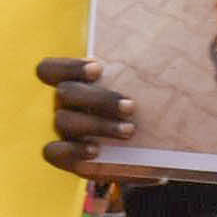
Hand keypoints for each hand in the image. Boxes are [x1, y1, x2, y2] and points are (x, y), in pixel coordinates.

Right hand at [36, 55, 148, 180]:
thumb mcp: (141, 93)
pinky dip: (74, 150)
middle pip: (66, 93)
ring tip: (129, 130)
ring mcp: (63, 131)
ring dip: (97, 124)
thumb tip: (165, 59)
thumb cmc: (140, 113)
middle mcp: (64, 105)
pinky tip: (96, 150)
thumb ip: (141, 76)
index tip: (98, 69)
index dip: (70, 67)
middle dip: (99, 99)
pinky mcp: (65, 157)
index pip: (50, 69)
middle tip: (130, 107)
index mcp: (74, 82)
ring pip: (64, 121)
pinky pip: (54, 152)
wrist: (146, 152)